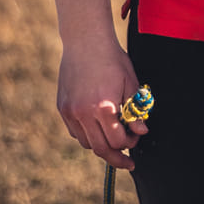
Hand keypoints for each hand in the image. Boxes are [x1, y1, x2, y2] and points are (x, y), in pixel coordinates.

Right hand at [57, 39, 147, 170]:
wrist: (85, 41)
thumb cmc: (113, 60)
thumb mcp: (131, 83)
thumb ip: (136, 111)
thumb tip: (142, 131)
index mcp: (104, 107)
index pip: (118, 141)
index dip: (130, 144)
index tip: (136, 138)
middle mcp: (84, 112)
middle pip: (100, 149)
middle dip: (116, 158)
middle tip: (128, 162)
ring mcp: (70, 111)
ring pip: (86, 143)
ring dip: (101, 146)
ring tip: (113, 140)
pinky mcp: (62, 107)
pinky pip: (74, 131)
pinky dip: (87, 135)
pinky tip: (98, 128)